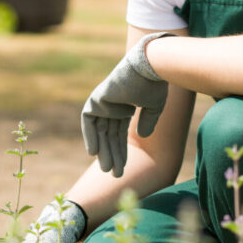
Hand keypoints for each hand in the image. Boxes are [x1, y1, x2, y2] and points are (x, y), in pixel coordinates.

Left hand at [81, 32, 170, 176]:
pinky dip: (90, 136)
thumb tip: (142, 137)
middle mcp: (113, 105)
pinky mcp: (96, 99)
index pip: (120, 133)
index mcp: (126, 106)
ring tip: (107, 169)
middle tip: (114, 174)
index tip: (122, 168)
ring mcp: (103, 102)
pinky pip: (89, 121)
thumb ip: (147, 122)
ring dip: (103, 150)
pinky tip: (94, 153)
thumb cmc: (154, 84)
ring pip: (100, 131)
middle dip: (112, 154)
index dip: (121, 151)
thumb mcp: (154, 108)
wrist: (149, 68)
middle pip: (109, 135)